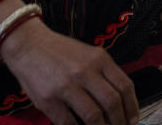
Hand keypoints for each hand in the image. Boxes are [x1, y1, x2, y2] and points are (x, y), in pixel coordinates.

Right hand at [0, 20, 138, 124]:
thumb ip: (104, 73)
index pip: (125, 86)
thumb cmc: (61, 51)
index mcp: (100, 59)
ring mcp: (66, 86)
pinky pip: (68, 122)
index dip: (132, 107)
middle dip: (120, 121)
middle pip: (112, 103)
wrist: (28, 44)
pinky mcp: (48, 100)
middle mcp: (85, 71)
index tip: (133, 119)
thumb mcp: (89, 54)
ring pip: (93, 116)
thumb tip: (120, 101)